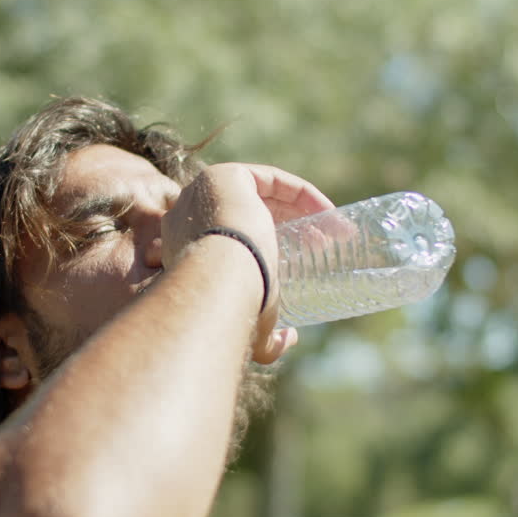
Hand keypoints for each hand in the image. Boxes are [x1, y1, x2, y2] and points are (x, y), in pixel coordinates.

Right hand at [161, 163, 334, 362]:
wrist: (216, 282)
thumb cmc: (228, 310)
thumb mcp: (248, 326)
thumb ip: (266, 340)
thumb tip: (287, 339)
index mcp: (184, 252)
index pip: (230, 242)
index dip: (271, 251)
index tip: (305, 261)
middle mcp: (188, 218)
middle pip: (248, 216)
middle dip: (290, 229)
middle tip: (321, 247)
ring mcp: (203, 193)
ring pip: (262, 197)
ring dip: (300, 211)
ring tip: (333, 232)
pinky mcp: (225, 175)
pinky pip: (271, 180)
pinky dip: (302, 194)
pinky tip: (328, 215)